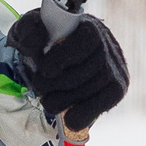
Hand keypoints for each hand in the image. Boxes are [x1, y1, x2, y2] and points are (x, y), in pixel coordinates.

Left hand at [9, 0, 128, 132]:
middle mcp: (107, 45)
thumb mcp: (29, 30)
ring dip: (65, 100)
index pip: (86, 40)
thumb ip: (28, 30)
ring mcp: (115, 68)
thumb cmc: (43, 41)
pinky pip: (105, 102)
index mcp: (88, 26)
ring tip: (48, 101)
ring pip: (94, 87)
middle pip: (88, 68)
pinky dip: (85, 114)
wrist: (55, 58)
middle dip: (58, 83)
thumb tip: (35, 43)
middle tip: (39, 86)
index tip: (44, 69)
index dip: (64, 57)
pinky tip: (69, 119)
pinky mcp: (117, 88)